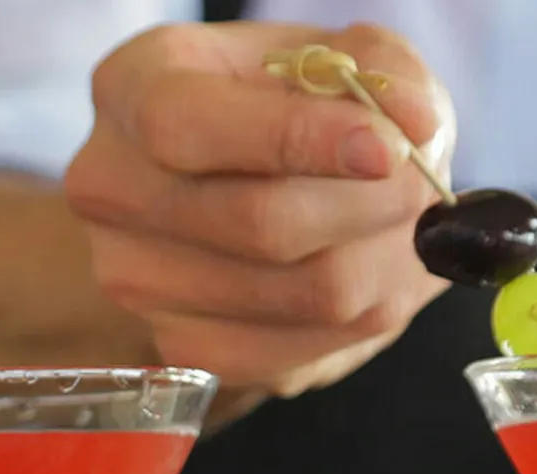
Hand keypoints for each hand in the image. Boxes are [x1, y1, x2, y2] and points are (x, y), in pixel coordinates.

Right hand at [62, 22, 455, 404]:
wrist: (244, 178)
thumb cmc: (289, 105)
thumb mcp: (338, 55)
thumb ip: (381, 73)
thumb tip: (413, 126)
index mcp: (134, 87)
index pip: (188, 127)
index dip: (295, 140)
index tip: (387, 148)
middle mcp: (110, 185)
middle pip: (257, 223)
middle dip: (373, 208)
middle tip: (426, 191)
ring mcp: (134, 276)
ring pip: (299, 294)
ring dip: (386, 267)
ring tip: (410, 234)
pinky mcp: (176, 345)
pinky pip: (295, 354)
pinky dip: (362, 321)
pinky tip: (375, 278)